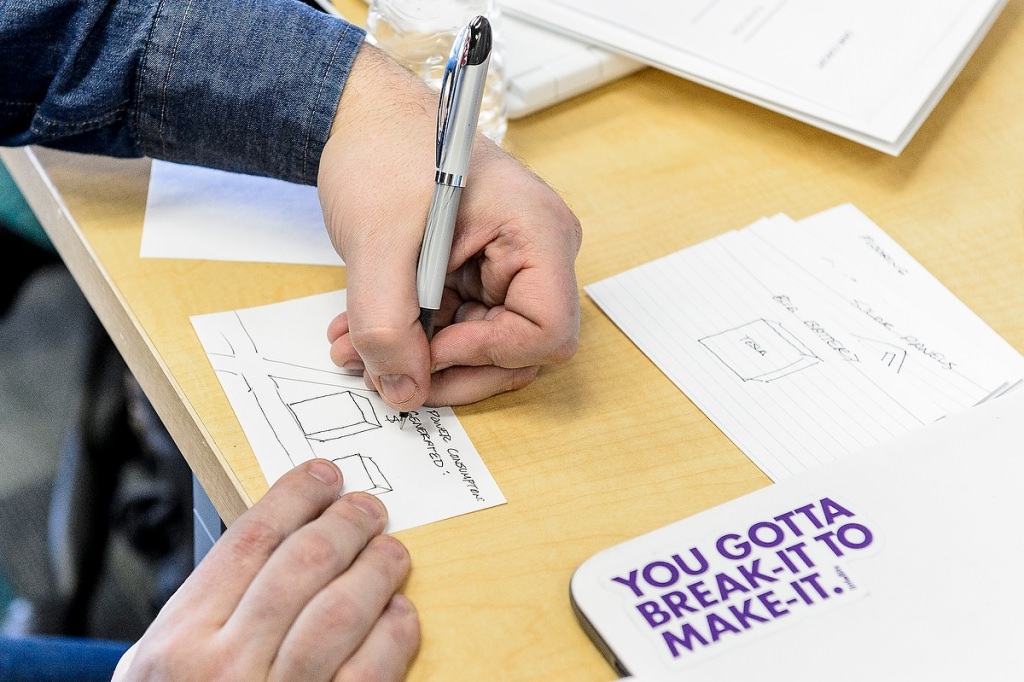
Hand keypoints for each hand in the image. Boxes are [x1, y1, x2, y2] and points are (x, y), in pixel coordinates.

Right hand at [112, 459, 418, 680]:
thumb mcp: (159, 664)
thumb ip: (208, 605)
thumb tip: (280, 535)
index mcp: (180, 641)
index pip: (251, 540)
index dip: (295, 497)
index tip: (322, 477)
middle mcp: (226, 667)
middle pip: (303, 563)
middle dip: (345, 522)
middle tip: (368, 507)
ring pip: (343, 607)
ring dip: (377, 568)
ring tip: (391, 550)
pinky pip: (373, 670)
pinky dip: (396, 632)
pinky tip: (401, 613)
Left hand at [318, 44, 581, 411]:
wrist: (360, 117)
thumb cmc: (384, 147)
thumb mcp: (378, 242)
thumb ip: (387, 324)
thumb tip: (403, 390)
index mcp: (536, 232)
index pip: (546, 331)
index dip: (487, 354)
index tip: (427, 352)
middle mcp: (534, 254)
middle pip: (517, 351)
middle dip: (447, 369)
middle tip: (388, 376)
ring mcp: (506, 267)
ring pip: (480, 347)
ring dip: (417, 359)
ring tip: (356, 351)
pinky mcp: (475, 275)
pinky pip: (454, 328)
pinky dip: (409, 339)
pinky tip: (361, 334)